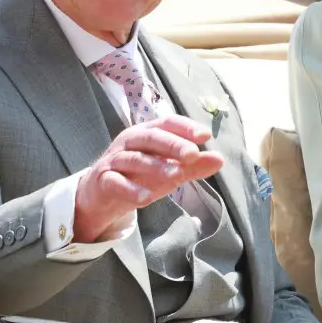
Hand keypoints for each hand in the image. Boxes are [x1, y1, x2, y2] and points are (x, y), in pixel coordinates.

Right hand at [73, 114, 225, 242]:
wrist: (101, 195)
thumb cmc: (138, 176)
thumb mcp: (168, 170)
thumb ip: (193, 166)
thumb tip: (220, 159)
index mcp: (147, 133)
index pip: (167, 123)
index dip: (185, 127)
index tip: (205, 136)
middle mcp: (130, 142)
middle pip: (151, 138)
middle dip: (173, 145)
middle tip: (193, 154)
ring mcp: (114, 160)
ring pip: (134, 159)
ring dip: (155, 167)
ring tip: (176, 176)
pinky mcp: (103, 181)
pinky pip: (116, 183)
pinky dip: (130, 190)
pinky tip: (146, 199)